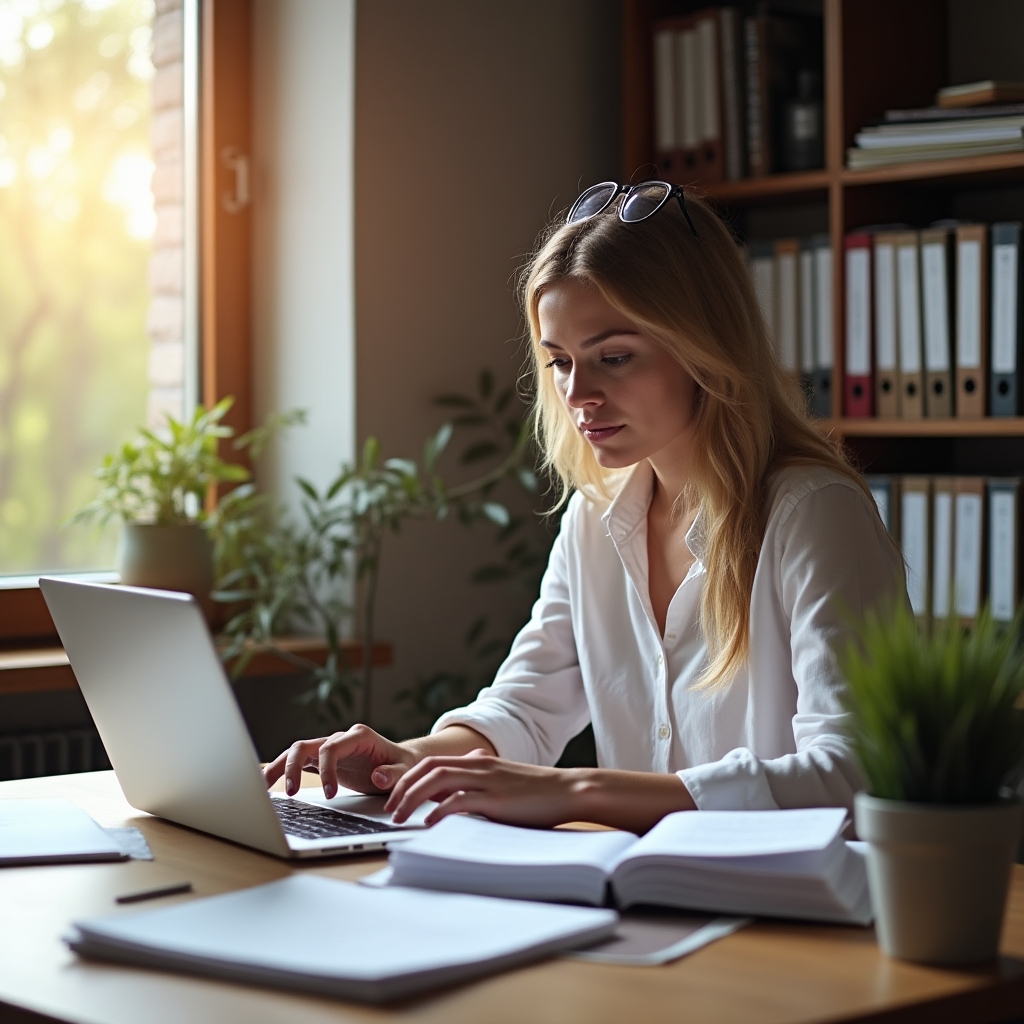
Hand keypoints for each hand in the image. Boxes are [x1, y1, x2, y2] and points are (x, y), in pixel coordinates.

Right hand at [263, 724, 415, 798]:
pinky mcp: (323, 760)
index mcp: (359, 736)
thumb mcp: (405, 771)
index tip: (331, 793)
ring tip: (264, 786)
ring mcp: (329, 748)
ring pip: (297, 751)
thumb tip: (378, 776)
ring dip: (280, 766)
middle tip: (292, 792)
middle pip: (307, 745)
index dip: (327, 769)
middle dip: (294, 766)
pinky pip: (299, 762)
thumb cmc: (403, 766)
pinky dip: (282, 771)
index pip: (332, 747)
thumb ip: (393, 774)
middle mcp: (340, 739)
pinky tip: (268, 784)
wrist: (402, 762)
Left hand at [384, 750, 580, 827]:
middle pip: (428, 768)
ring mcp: (487, 781)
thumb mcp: (505, 777)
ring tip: (400, 818)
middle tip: (389, 809)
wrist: (569, 790)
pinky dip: (439, 811)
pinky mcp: (496, 799)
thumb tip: (462, 774)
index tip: (395, 797)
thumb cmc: (539, 789)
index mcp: (478, 761)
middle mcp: (478, 766)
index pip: (432, 762)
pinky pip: (459, 801)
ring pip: (438, 780)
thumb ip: (482, 774)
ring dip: (413, 798)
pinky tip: (430, 824)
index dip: (408, 778)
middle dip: (403, 788)